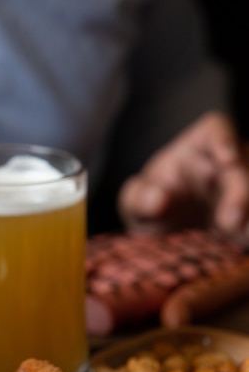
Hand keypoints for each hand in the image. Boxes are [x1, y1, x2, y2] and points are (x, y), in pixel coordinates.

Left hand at [117, 112, 248, 244]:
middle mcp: (226, 162)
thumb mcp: (134, 201)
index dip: (225, 140)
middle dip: (241, 194)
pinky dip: (248, 233)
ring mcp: (241, 187)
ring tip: (241, 236)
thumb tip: (157, 199)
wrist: (162, 228)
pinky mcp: (247, 215)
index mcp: (197, 146)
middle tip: (230, 223)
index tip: (227, 158)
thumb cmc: (149, 203)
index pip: (216, 130)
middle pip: (243, 166)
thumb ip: (139, 198)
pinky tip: (244, 241)